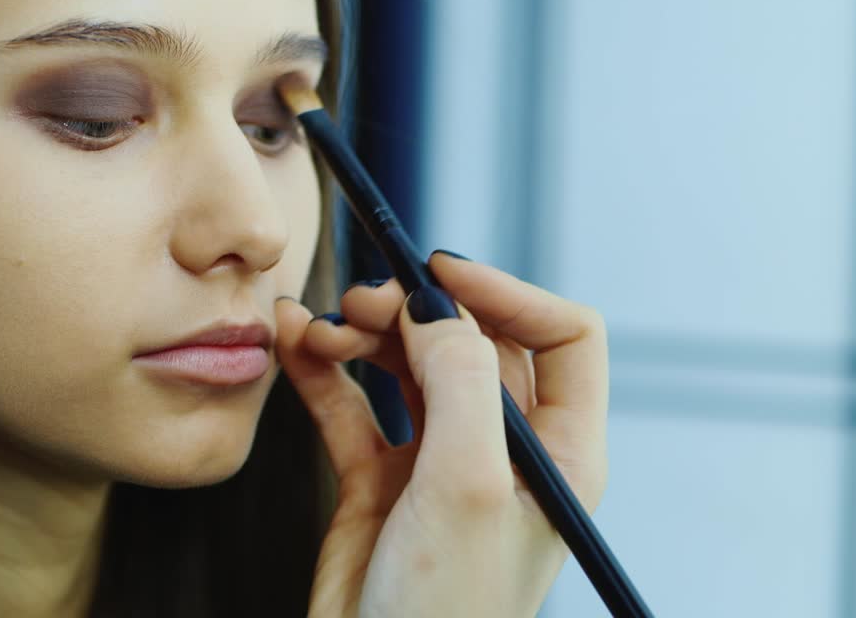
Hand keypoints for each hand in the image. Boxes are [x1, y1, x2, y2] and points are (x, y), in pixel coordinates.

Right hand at [273, 251, 609, 617]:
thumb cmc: (445, 613)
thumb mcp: (468, 486)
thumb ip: (459, 381)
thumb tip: (436, 307)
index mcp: (557, 453)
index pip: (561, 337)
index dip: (506, 292)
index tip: (440, 272)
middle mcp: (502, 451)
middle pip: (470, 342)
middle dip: (414, 312)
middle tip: (363, 305)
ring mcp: (438, 464)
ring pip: (405, 366)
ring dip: (360, 335)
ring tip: (316, 329)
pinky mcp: (379, 481)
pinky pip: (352, 404)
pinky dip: (323, 371)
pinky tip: (294, 346)